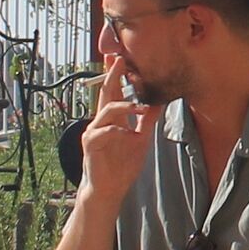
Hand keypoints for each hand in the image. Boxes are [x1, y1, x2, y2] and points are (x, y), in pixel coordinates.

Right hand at [79, 54, 158, 206]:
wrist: (109, 189)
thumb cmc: (122, 165)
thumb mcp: (140, 140)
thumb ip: (146, 122)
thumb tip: (158, 104)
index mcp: (113, 119)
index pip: (115, 93)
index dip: (118, 76)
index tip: (124, 60)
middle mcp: (101, 121)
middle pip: (106, 94)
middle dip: (113, 76)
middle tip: (120, 60)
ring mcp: (94, 132)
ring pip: (106, 110)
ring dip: (124, 106)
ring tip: (141, 107)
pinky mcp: (90, 145)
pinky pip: (102, 132)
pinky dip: (116, 131)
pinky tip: (127, 134)